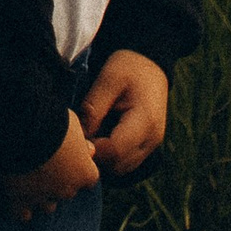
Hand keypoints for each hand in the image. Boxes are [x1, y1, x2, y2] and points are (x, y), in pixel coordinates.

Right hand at [3, 113, 99, 218]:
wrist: (23, 128)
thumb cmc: (51, 120)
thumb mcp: (72, 123)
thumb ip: (81, 140)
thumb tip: (88, 150)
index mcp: (83, 172)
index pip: (89, 178)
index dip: (80, 168)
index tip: (71, 158)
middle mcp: (67, 190)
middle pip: (67, 191)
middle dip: (60, 181)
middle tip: (46, 161)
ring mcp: (43, 198)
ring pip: (47, 206)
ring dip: (43, 195)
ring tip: (31, 178)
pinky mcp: (20, 202)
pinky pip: (22, 214)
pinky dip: (21, 206)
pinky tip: (16, 193)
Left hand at [79, 50, 167, 175]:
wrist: (150, 63)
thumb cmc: (129, 66)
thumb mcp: (108, 78)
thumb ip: (93, 107)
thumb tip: (81, 135)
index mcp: (145, 121)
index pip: (116, 150)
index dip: (94, 149)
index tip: (78, 138)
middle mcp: (152, 139)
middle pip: (119, 164)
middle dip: (97, 156)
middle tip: (81, 137)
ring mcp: (152, 145)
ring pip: (122, 167)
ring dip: (104, 158)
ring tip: (92, 135)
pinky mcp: (147, 146)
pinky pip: (127, 162)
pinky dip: (112, 156)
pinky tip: (102, 136)